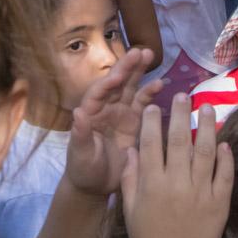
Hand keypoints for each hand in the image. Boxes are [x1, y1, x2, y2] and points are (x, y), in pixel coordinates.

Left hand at [67, 47, 161, 197]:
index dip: (108, 82)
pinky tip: (160, 84)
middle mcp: (105, 108)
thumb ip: (80, 135)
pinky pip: (142, 104)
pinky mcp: (134, 122)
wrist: (97, 186)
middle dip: (127, 67)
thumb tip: (77, 113)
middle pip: (117, 83)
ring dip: (139, 72)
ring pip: (130, 87)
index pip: (99, 92)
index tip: (118, 74)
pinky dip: (150, 93)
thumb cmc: (84, 169)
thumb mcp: (81, 155)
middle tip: (140, 51)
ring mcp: (120, 113)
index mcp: (90, 113)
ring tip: (149, 55)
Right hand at [122, 94, 232, 237]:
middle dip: (180, 114)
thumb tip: (131, 150)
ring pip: (205, 152)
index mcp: (152, 184)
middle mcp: (176, 183)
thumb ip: (129, 178)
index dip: (153, 122)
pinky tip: (224, 142)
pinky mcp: (220, 203)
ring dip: (206, 127)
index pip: (151, 144)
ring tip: (208, 107)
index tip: (155, 106)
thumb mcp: (130, 209)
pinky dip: (226, 158)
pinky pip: (225, 175)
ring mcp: (201, 192)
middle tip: (183, 95)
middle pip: (178, 141)